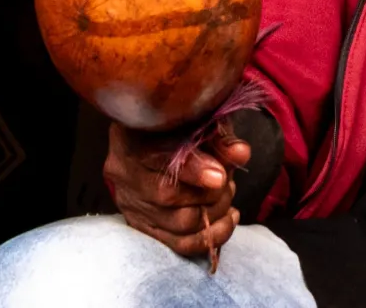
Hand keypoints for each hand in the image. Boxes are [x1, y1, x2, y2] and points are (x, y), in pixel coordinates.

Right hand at [102, 124, 247, 260]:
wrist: (156, 139)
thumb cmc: (181, 125)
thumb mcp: (199, 121)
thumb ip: (219, 137)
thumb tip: (241, 154)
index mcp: (132, 137)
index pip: (159, 158)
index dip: (193, 170)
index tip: (221, 176)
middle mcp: (124, 174)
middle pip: (168, 197)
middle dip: (211, 193)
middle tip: (229, 181)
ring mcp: (131, 204)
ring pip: (178, 225)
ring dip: (215, 212)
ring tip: (227, 195)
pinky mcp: (143, 227)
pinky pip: (180, 244)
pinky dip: (211, 235)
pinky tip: (227, 219)